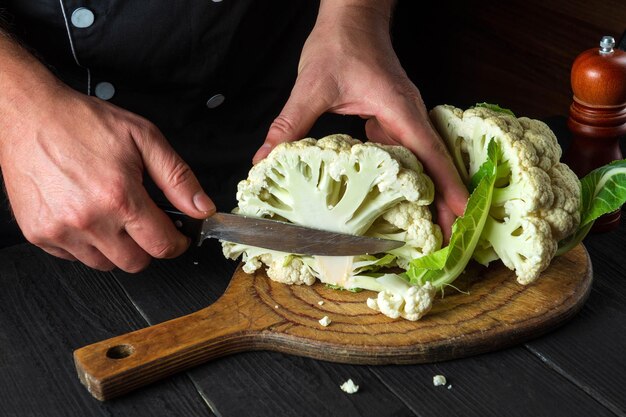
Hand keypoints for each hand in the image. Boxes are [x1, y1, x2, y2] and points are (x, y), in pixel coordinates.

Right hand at [0, 70, 213, 271]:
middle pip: (135, 263)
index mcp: (120, 197)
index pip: (162, 246)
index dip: (177, 243)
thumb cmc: (83, 123)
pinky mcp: (39, 234)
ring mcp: (60, 231)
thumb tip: (202, 208)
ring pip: (104, 264)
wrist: (29, 114)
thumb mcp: (144, 139)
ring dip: (117, 248)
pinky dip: (87, 245)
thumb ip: (178, 178)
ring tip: (113, 216)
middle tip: (145, 224)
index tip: (178, 236)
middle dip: (148, 247)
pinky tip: (87, 216)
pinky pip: (74, 257)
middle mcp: (89, 220)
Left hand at [253, 1, 467, 239]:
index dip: (445, 184)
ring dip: (427, 192)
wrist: (352, 18)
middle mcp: (408, 115)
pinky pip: (405, 152)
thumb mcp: (311, 86)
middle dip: (442, 200)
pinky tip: (396, 200)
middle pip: (433, 163)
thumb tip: (264, 160)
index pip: (429, 151)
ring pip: (422, 160)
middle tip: (446, 238)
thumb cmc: (340, 44)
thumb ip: (289, 124)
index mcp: (398, 108)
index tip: (459, 213)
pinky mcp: (392, 119)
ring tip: (429, 227)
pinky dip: (406, 178)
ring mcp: (403, 117)